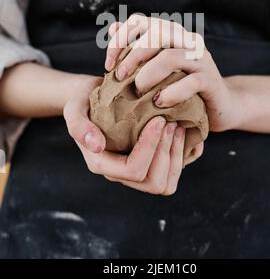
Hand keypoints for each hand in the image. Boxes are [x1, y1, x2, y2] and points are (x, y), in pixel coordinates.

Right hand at [63, 76, 186, 194]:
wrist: (90, 96)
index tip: (158, 120)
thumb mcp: (74, 108)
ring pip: (165, 183)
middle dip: (166, 153)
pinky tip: (186, 133)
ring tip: (178, 127)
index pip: (133, 170)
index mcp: (101, 163)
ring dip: (176, 156)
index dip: (150, 147)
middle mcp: (119, 172)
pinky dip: (185, 155)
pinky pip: (172, 173)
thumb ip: (78, 125)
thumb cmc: (82, 100)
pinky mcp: (149, 162)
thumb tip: (96, 145)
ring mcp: (135, 169)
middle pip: (153, 183)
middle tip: (171, 123)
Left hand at [105, 15, 244, 132]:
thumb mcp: (155, 68)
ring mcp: (201, 59)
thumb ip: (135, 49)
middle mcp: (186, 41)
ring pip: (170, 56)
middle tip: (119, 78)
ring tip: (138, 92)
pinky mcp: (211, 80)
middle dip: (132, 56)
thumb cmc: (181, 88)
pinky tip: (160, 103)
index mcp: (171, 33)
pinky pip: (190, 81)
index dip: (120, 39)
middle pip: (156, 33)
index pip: (140, 21)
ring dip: (148, 75)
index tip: (108, 65)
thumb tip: (113, 26)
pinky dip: (171, 93)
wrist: (220, 106)